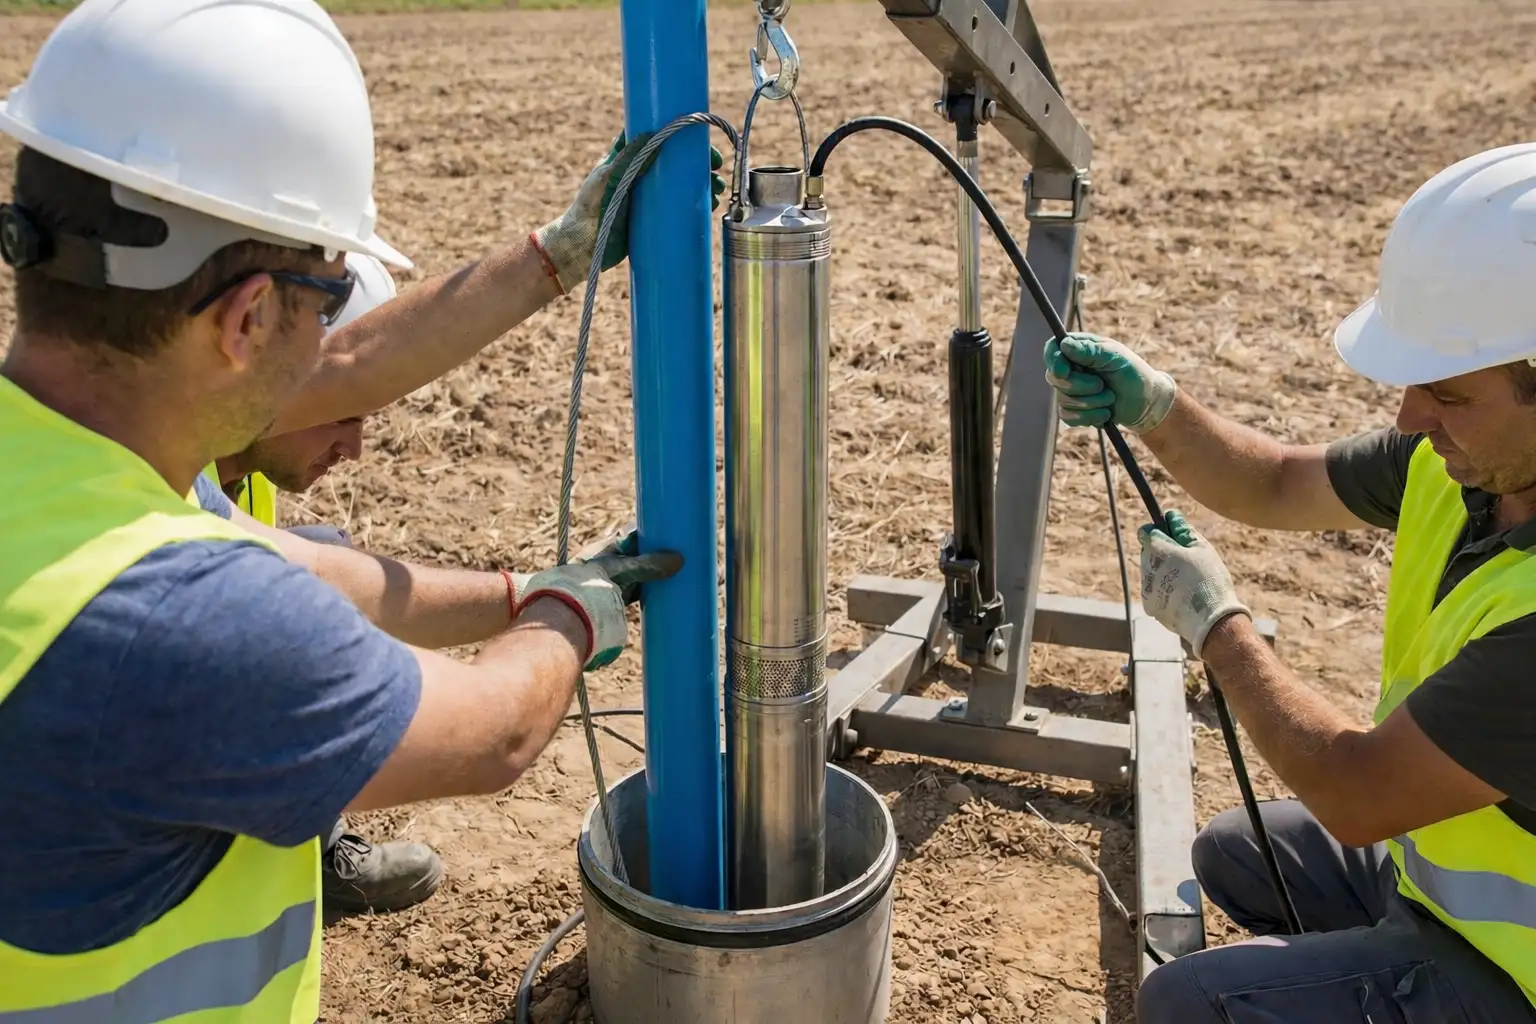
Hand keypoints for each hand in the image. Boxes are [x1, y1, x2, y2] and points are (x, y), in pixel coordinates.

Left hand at [516, 532, 682, 669]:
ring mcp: (613, 583)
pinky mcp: (615, 602)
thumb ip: (649, 565)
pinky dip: (650, 591)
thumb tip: (679, 560)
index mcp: (608, 548)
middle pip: (639, 556)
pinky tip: (662, 594)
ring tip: (677, 574)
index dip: (652, 534)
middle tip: (681, 554)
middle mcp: (610, 563)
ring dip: (654, 575)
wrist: (563, 612)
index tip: (672, 532)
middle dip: (656, 556)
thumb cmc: (587, 583)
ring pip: (640, 575)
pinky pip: (639, 593)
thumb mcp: (622, 568)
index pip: (635, 536)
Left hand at [532, 133, 727, 293]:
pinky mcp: (653, 219)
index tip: (698, 138)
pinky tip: (710, 206)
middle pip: (675, 161)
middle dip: (699, 163)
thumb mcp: (608, 179)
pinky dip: (696, 205)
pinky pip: (679, 208)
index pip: (656, 138)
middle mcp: (640, 175)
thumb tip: (651, 133)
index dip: (679, 134)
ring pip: (681, 184)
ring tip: (718, 191)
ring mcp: (647, 198)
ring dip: (703, 184)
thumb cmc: (590, 209)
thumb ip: (627, 158)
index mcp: (626, 158)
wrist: (584, 248)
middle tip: (717, 167)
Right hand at [1043, 332, 1176, 433]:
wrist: (1147, 403)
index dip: (1053, 360)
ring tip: (1110, 399)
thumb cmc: (1134, 373)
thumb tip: (1064, 344)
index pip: (1053, 349)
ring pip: (1063, 400)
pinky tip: (1105, 413)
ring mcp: (1071, 391)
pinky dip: (1089, 417)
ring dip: (1091, 403)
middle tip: (1102, 385)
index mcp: (1079, 349)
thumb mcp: (1115, 357)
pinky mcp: (1074, 411)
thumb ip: (1090, 350)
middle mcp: (1071, 369)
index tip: (1064, 371)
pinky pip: (1068, 417)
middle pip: (1055, 378)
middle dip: (1080, 386)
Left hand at [1137, 510, 1249, 657]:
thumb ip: (1182, 530)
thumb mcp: (1201, 548)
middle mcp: (1145, 568)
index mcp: (1156, 550)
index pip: (1146, 532)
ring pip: (1151, 573)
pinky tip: (1184, 597)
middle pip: (1149, 553)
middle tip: (1188, 562)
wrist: (1211, 620)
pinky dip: (1165, 591)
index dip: (1159, 532)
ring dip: (1164, 573)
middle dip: (1163, 554)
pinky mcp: (1150, 606)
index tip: (1173, 537)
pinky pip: (1154, 592)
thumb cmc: (1209, 578)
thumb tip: (1170, 515)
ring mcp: (1146, 589)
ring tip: (1189, 583)